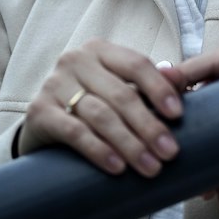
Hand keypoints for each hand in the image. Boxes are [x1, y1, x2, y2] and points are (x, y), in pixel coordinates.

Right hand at [17, 40, 181, 177]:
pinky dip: (99, 150)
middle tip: (170, 153)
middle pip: (121, 94)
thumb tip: (180, 78)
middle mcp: (75, 61)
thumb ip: (151, 83)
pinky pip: (74, 132)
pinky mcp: (39, 111)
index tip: (178, 116)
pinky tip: (117, 167)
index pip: (136, 64)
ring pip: (101, 115)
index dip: (159, 89)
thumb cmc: (92, 105)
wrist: (45, 127)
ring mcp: (54, 84)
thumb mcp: (121, 90)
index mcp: (100, 50)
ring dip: (130, 144)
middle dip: (149, 126)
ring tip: (150, 167)